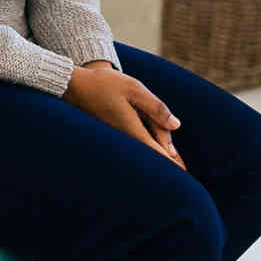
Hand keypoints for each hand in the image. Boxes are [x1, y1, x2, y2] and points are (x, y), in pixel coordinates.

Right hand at [65, 62, 183, 167]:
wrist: (74, 86)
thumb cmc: (104, 85)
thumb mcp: (134, 89)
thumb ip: (156, 107)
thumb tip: (176, 125)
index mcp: (132, 130)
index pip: (158, 154)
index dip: (174, 165)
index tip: (186, 175)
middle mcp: (124, 138)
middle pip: (153, 151)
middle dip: (166, 151)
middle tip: (180, 161)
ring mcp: (117, 137)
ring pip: (144, 145)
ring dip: (155, 141)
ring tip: (160, 140)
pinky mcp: (112, 133)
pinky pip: (134, 139)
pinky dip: (145, 137)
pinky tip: (147, 130)